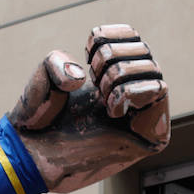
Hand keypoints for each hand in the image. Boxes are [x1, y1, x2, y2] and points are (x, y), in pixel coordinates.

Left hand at [9, 25, 169, 193]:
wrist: (34, 157)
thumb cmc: (39, 122)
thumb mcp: (42, 78)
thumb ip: (57, 61)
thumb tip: (81, 78)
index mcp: (111, 76)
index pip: (132, 37)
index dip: (109, 36)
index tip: (87, 53)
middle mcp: (132, 93)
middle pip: (142, 50)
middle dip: (110, 57)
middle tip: (93, 80)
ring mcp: (143, 115)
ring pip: (153, 69)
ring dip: (120, 75)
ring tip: (101, 97)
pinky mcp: (152, 135)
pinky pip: (159, 91)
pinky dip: (131, 91)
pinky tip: (112, 110)